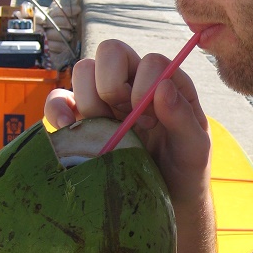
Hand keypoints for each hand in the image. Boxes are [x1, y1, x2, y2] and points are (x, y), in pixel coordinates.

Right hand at [44, 40, 210, 203]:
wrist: (166, 201)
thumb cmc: (185, 170)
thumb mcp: (195, 149)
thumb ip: (184, 118)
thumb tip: (162, 87)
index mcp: (165, 84)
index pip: (150, 61)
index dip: (146, 86)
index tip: (150, 122)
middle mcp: (134, 84)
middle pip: (111, 51)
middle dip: (113, 84)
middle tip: (126, 119)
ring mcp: (106, 101)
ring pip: (83, 70)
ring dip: (90, 100)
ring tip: (106, 131)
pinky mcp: (83, 121)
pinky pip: (59, 101)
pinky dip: (57, 109)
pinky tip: (69, 128)